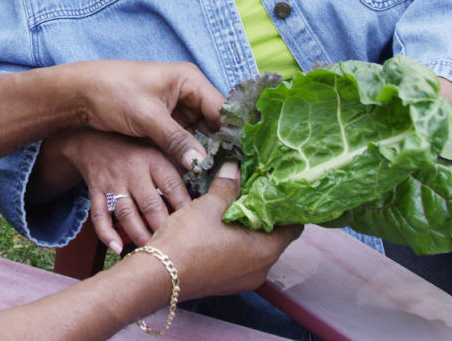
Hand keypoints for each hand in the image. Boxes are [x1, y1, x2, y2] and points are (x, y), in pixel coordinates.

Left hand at [57, 60, 224, 171]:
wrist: (81, 94)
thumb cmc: (113, 93)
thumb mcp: (146, 117)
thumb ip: (175, 140)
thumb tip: (201, 163)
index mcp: (190, 81)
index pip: (223, 108)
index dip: (233, 134)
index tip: (241, 159)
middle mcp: (189, 93)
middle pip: (217, 123)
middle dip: (223, 147)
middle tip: (231, 175)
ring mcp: (179, 109)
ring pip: (204, 135)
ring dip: (208, 154)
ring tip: (218, 178)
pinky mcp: (168, 123)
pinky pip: (188, 141)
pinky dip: (192, 155)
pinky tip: (199, 174)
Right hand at [66, 130, 191, 253]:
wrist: (93, 139)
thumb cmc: (133, 145)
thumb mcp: (157, 145)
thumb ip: (177, 163)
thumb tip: (206, 181)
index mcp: (152, 159)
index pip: (172, 186)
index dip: (184, 206)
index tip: (195, 223)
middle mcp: (133, 171)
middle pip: (150, 204)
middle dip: (163, 227)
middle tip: (175, 246)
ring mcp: (113, 182)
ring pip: (126, 213)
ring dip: (138, 234)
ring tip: (151, 250)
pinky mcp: (96, 191)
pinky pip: (99, 216)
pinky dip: (107, 234)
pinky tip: (117, 248)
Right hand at [140, 163, 301, 299]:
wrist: (158, 276)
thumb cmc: (188, 241)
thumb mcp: (210, 205)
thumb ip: (228, 185)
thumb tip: (235, 168)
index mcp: (266, 250)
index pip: (293, 227)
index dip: (286, 207)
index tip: (276, 191)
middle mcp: (261, 270)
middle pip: (275, 238)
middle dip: (265, 216)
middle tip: (254, 193)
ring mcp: (243, 280)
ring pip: (256, 250)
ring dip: (249, 230)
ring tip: (236, 208)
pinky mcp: (227, 284)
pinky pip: (240, 260)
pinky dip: (236, 244)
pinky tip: (221, 228)